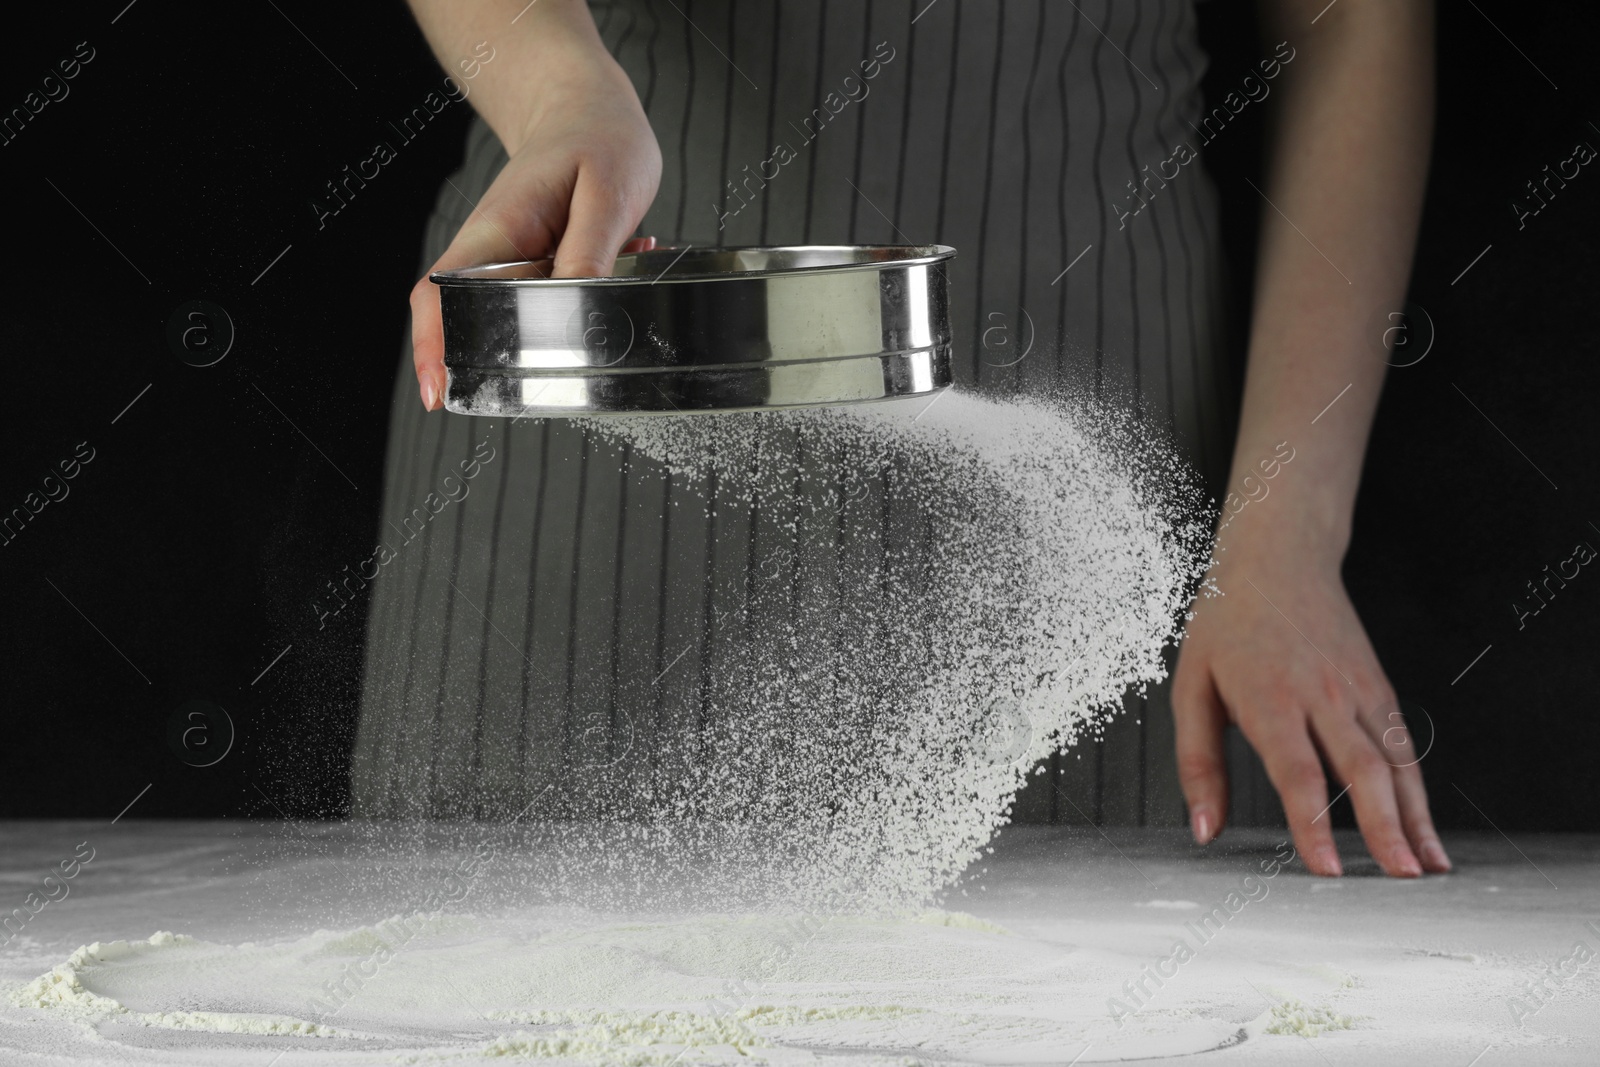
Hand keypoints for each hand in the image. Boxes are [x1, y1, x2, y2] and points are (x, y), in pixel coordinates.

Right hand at [410, 44, 662, 410]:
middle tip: (569, 366)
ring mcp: (513, 263)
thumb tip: (579, 312)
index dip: (433, 348)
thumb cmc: (597, 137)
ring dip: (573, 320)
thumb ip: (591, 255)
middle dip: (515, 356)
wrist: (590, 109)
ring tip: (621, 260)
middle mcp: (494, 252)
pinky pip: (555, 301)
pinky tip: (629, 257)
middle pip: (474, 322)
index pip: (442, 297)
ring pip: (525, 318)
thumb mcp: (607, 194)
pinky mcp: (538, 268)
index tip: (440, 393)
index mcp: (496, 233)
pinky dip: (592, 298)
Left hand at [1172, 527, 1450, 877]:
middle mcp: (1322, 695)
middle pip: (1361, 770)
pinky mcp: (1378, 688)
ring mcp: (1357, 690)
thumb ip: (1197, 763)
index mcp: (1270, 698)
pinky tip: (1426, 830)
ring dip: (1414, 819)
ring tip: (1425, 869)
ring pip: (1394, 762)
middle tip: (1397, 878)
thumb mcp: (1190, 687)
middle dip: (1383, 829)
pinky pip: (1403, 747)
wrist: (1278, 557)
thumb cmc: (1226, 622)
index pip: (1297, 772)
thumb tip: (1203, 828)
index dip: (1314, 825)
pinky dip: (1419, 792)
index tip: (1327, 869)